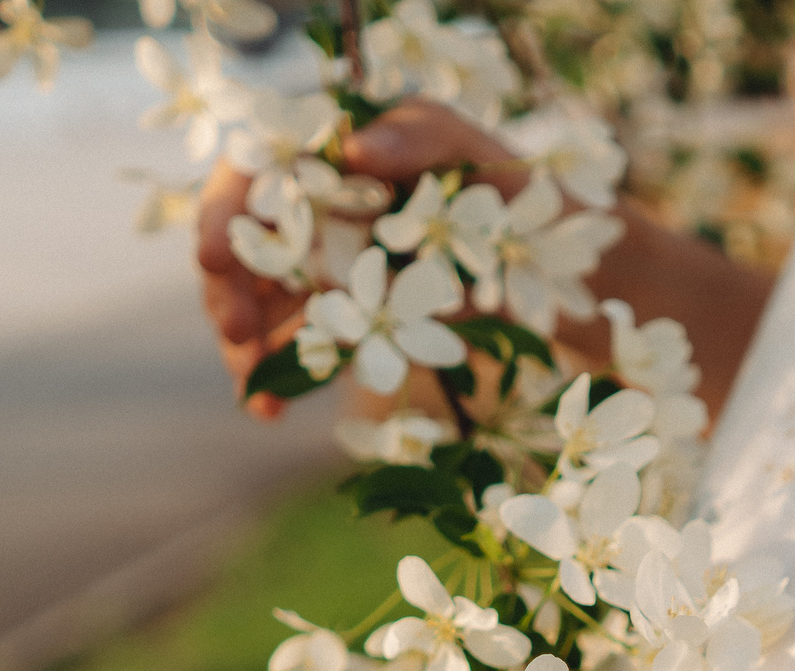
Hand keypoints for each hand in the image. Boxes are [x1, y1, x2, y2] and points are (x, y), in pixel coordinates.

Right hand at [197, 99, 777, 420]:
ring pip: (258, 298)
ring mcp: (331, 265)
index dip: (229, 207)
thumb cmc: (531, 204)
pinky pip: (293, 343)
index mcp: (344, 153)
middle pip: (244, 239)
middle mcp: (324, 206)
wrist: (575, 280)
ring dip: (244, 343)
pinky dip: (275, 374)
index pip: (259, 169)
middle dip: (229, 287)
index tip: (219, 254)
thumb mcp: (486, 160)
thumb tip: (353, 146)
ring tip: (256, 389)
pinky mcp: (347, 320)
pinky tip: (269, 408)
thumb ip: (425, 137)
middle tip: (240, 333)